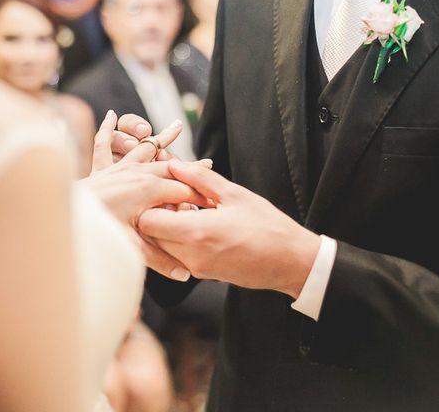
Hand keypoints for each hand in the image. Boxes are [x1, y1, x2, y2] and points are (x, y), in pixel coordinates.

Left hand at [82, 111, 212, 281]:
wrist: (67, 220)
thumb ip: (160, 259)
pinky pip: (105, 144)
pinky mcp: (102, 168)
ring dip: (162, 139)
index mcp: (149, 190)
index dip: (200, 197)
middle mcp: (137, 173)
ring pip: (146, 149)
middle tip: (209, 163)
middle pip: (171, 168)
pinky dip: (107, 129)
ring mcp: (119, 168)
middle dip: (190, 167)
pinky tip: (110, 115)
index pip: (184, 191)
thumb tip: (184, 274)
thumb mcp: (133, 247)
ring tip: (177, 125)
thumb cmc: (100, 232)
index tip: (215, 202)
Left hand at [137, 160, 321, 298]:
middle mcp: (191, 255)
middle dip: (156, 216)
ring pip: (162, 247)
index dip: (150, 204)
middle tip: (174, 200)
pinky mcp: (202, 274)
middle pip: (150, 236)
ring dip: (167, 230)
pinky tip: (198, 226)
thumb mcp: (235, 194)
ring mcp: (196, 268)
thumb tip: (176, 165)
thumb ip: (200, 179)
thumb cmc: (268, 226)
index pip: (147, 221)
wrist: (291, 262)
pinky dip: (179, 241)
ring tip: (189, 212)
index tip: (163, 192)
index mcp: (197, 232)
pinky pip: (177, 256)